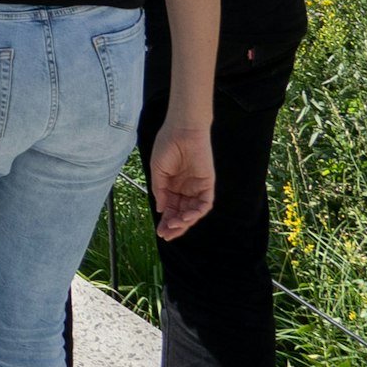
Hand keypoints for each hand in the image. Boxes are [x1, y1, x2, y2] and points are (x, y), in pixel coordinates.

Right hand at [149, 117, 216, 240]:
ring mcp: (197, 188)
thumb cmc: (167, 146)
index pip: (170, 209)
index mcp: (172, 186)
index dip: (166, 221)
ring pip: (193, 212)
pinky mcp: (207, 185)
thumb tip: (160, 209)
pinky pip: (204, 204)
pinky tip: (186, 217)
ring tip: (174, 227)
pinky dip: (196, 212)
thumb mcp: (158, 170)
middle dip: (174, 226)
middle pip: (181, 213)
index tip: (159, 231)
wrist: (182, 131)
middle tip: (166, 235)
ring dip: (185, 222)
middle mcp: (185, 189)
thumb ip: (160, 190)